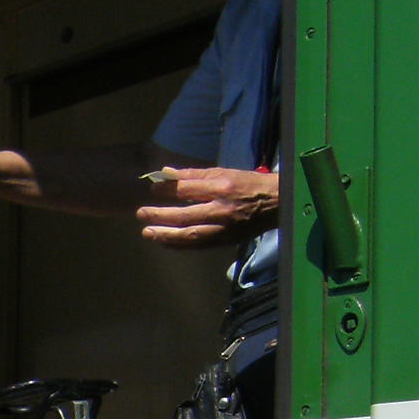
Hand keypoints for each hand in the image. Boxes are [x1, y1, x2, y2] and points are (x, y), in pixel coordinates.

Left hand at [136, 167, 278, 248]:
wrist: (278, 204)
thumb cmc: (249, 185)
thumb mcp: (225, 172)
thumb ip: (195, 175)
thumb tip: (166, 172)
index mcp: (223, 188)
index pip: (188, 190)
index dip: (167, 190)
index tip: (152, 189)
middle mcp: (222, 210)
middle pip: (185, 216)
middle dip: (160, 216)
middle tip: (141, 214)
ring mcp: (224, 229)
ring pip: (189, 236)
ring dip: (165, 235)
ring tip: (147, 233)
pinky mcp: (226, 241)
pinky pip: (198, 246)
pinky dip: (179, 245)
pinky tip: (165, 242)